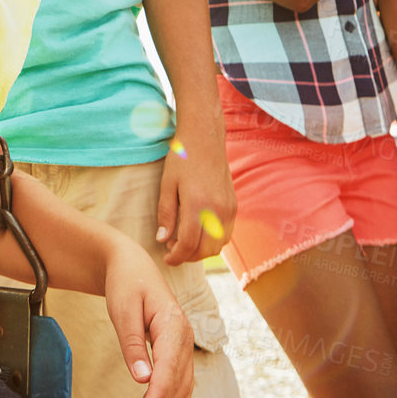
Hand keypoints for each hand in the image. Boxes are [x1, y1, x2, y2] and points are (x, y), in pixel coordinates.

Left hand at [102, 242, 194, 397]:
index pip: (169, 365)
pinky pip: (181, 380)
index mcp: (173, 322)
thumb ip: (132, 344)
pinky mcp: (179, 351)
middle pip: (179, 380)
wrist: (133, 266)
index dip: (161, 391)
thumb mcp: (123, 310)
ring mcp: (185, 345)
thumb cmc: (127, 284)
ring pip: (183, 384)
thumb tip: (142, 379)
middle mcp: (185, 336)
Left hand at [156, 121, 235, 264]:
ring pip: (219, 246)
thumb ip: (166, 214)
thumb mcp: (167, 184)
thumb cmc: (182, 159)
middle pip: (206, 250)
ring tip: (185, 242)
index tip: (167, 258)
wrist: (205, 139)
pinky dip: (213, 241)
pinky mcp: (234, 206)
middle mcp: (217, 209)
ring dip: (202, 251)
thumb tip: (163, 240)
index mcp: (197, 204)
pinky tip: (199, 233)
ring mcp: (229, 209)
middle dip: (189, 257)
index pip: (189, 244)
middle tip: (173, 251)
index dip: (177, 257)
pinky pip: (226, 234)